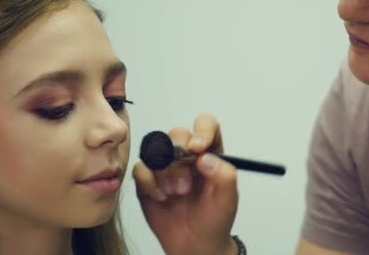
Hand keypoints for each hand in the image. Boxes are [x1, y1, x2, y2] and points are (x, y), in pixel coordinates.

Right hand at [133, 114, 238, 254]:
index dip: (201, 130)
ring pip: (157, 149)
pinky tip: (161, 198)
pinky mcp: (148, 180)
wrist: (195, 244)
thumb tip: (205, 157)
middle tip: (185, 187)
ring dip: (164, 172)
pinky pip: (140, 168)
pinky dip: (149, 183)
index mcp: (211, 151)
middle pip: (177, 134)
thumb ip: (224, 175)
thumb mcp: (228, 199)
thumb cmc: (215, 218)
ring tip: (174, 194)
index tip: (197, 148)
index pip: (206, 124)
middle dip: (179, 159)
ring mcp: (166, 165)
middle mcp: (188, 154)